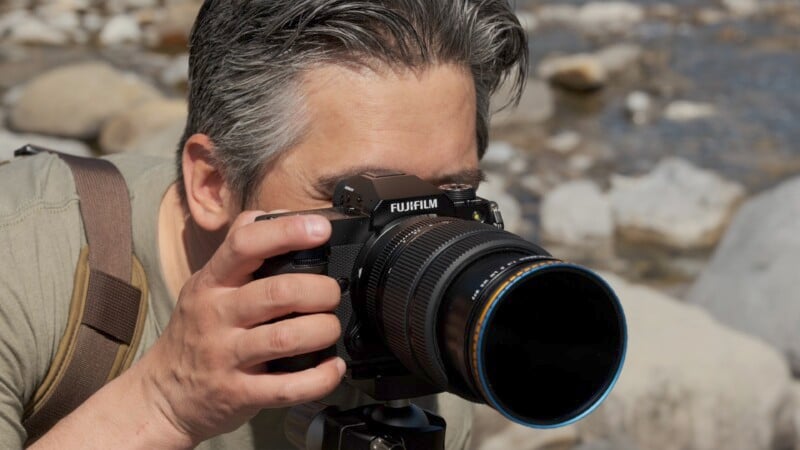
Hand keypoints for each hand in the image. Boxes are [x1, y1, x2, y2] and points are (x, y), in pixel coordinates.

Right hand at [132, 211, 344, 444]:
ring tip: (331, 328)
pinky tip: (332, 368)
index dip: (287, 232)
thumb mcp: (204, 285)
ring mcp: (226, 356)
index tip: (319, 229)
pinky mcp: (238, 393)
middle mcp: (217, 315)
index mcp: (211, 282)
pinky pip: (287, 388)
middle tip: (332, 294)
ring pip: (286, 338)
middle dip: (320, 291)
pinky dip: (320, 378)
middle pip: (278, 292)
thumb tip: (274, 216)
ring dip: (323, 330)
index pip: (245, 244)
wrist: (162, 396)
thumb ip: (238, 252)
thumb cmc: (195, 333)